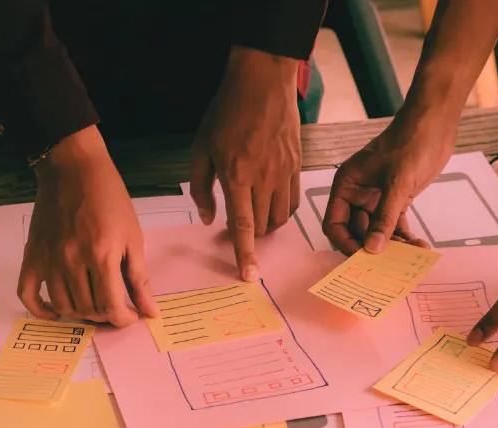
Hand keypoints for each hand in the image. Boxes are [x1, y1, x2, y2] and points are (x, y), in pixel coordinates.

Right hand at [17, 125, 158, 325]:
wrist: (73, 169)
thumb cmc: (110, 200)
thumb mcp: (133, 237)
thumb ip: (140, 278)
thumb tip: (150, 312)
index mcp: (101, 256)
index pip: (110, 306)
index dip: (123, 319)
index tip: (130, 317)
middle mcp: (72, 261)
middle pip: (87, 309)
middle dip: (105, 315)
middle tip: (114, 307)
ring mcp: (48, 260)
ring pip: (63, 306)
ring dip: (81, 313)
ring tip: (93, 306)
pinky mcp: (32, 255)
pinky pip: (28, 293)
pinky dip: (41, 310)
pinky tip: (57, 312)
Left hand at [190, 46, 300, 280]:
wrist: (262, 80)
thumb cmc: (226, 111)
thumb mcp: (201, 148)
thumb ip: (202, 188)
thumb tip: (207, 219)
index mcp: (236, 175)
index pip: (242, 226)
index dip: (244, 254)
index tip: (249, 276)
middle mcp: (264, 178)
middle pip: (262, 226)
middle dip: (250, 238)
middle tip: (236, 229)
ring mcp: (284, 172)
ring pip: (279, 218)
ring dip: (266, 226)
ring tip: (253, 217)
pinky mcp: (296, 166)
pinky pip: (293, 202)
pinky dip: (281, 212)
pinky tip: (270, 205)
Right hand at [323, 105, 455, 253]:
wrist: (434, 124)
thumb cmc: (409, 143)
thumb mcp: (397, 183)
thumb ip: (384, 218)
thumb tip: (373, 249)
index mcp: (346, 186)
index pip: (335, 224)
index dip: (345, 243)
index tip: (363, 258)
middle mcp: (357, 194)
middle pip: (356, 232)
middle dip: (372, 248)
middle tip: (389, 264)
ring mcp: (376, 198)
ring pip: (377, 231)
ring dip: (392, 245)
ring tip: (410, 255)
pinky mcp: (395, 200)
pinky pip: (394, 225)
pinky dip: (404, 237)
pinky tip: (418, 246)